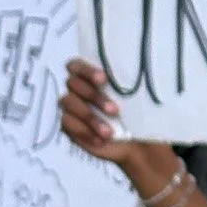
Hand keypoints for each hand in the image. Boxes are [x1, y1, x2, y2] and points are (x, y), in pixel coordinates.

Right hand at [59, 59, 166, 181]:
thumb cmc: (136, 113)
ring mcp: (70, 107)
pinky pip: (67, 124)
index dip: (87, 70)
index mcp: (92, 76)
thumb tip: (138, 71)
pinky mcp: (68, 125)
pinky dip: (85, 131)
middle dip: (94, 96)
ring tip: (108, 132)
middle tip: (114, 110)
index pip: (77, 65)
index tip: (104, 79)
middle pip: (73, 83)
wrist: (135, 141)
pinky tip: (100, 139)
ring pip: (69, 103)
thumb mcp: (137, 99)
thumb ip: (129, 84)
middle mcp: (77, 88)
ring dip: (90, 117)